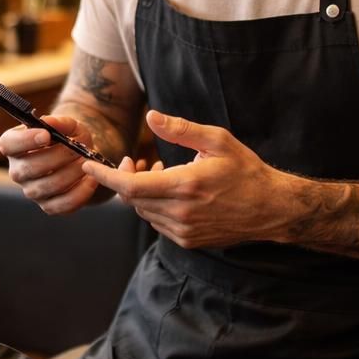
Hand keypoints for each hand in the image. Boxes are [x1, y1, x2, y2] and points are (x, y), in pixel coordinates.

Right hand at [0, 115, 110, 214]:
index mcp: (13, 146)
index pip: (8, 145)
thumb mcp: (68, 125)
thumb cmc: (68, 138)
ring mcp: (31, 191)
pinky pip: (62, 204)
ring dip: (72, 174)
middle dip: (58, 157)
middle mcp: (17, 171)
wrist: (80, 158)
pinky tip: (91, 179)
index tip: (46, 134)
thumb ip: (59, 122)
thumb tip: (48, 122)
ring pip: (48, 186)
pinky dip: (80, 192)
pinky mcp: (47, 205)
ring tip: (87, 163)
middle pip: (30, 168)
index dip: (25, 140)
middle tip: (77, 150)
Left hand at [84, 111, 297, 249]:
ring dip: (140, 193)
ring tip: (157, 173)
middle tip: (133, 161)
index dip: (105, 177)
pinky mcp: (188, 240)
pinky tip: (169, 192)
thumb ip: (181, 129)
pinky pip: (157, 223)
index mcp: (186, 186)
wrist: (271, 209)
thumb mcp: (217, 141)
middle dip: (123, 179)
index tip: (88, 166)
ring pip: (143, 211)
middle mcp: (181, 213)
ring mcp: (184, 230)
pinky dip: (153, 207)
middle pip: (132, 199)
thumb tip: (151, 117)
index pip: (131, 187)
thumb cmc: (245, 170)